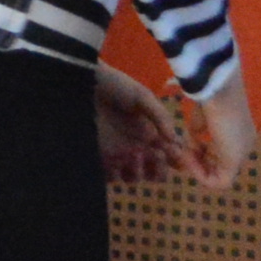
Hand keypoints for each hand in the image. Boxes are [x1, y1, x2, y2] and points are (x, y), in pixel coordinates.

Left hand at [93, 66, 189, 181]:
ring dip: (137, 174)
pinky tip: (116, 161)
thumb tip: (173, 140)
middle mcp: (137, 146)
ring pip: (134, 178)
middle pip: (155, 172)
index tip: (177, 159)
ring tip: (133, 157)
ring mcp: (118, 153)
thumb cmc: (115, 86)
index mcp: (150, 132)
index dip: (176, 160)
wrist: (83, 82)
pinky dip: (115, 175)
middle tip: (155, 157)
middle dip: (159, 171)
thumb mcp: (142, 96)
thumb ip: (160, 116)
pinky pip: (110, 176)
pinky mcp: (99, 156)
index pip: (169, 154)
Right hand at [188, 81, 258, 190]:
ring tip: (183, 153)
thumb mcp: (201, 116)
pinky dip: (200, 176)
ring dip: (196, 168)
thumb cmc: (210, 97)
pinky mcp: (234, 161)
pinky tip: (188, 159)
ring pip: (218, 176)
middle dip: (197, 164)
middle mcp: (243, 146)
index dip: (199, 153)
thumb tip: (193, 139)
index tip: (184, 145)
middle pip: (218, 167)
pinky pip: (218, 182)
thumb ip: (198, 130)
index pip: (219, 154)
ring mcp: (241, 155)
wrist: (218, 90)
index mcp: (239, 134)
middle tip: (180, 153)